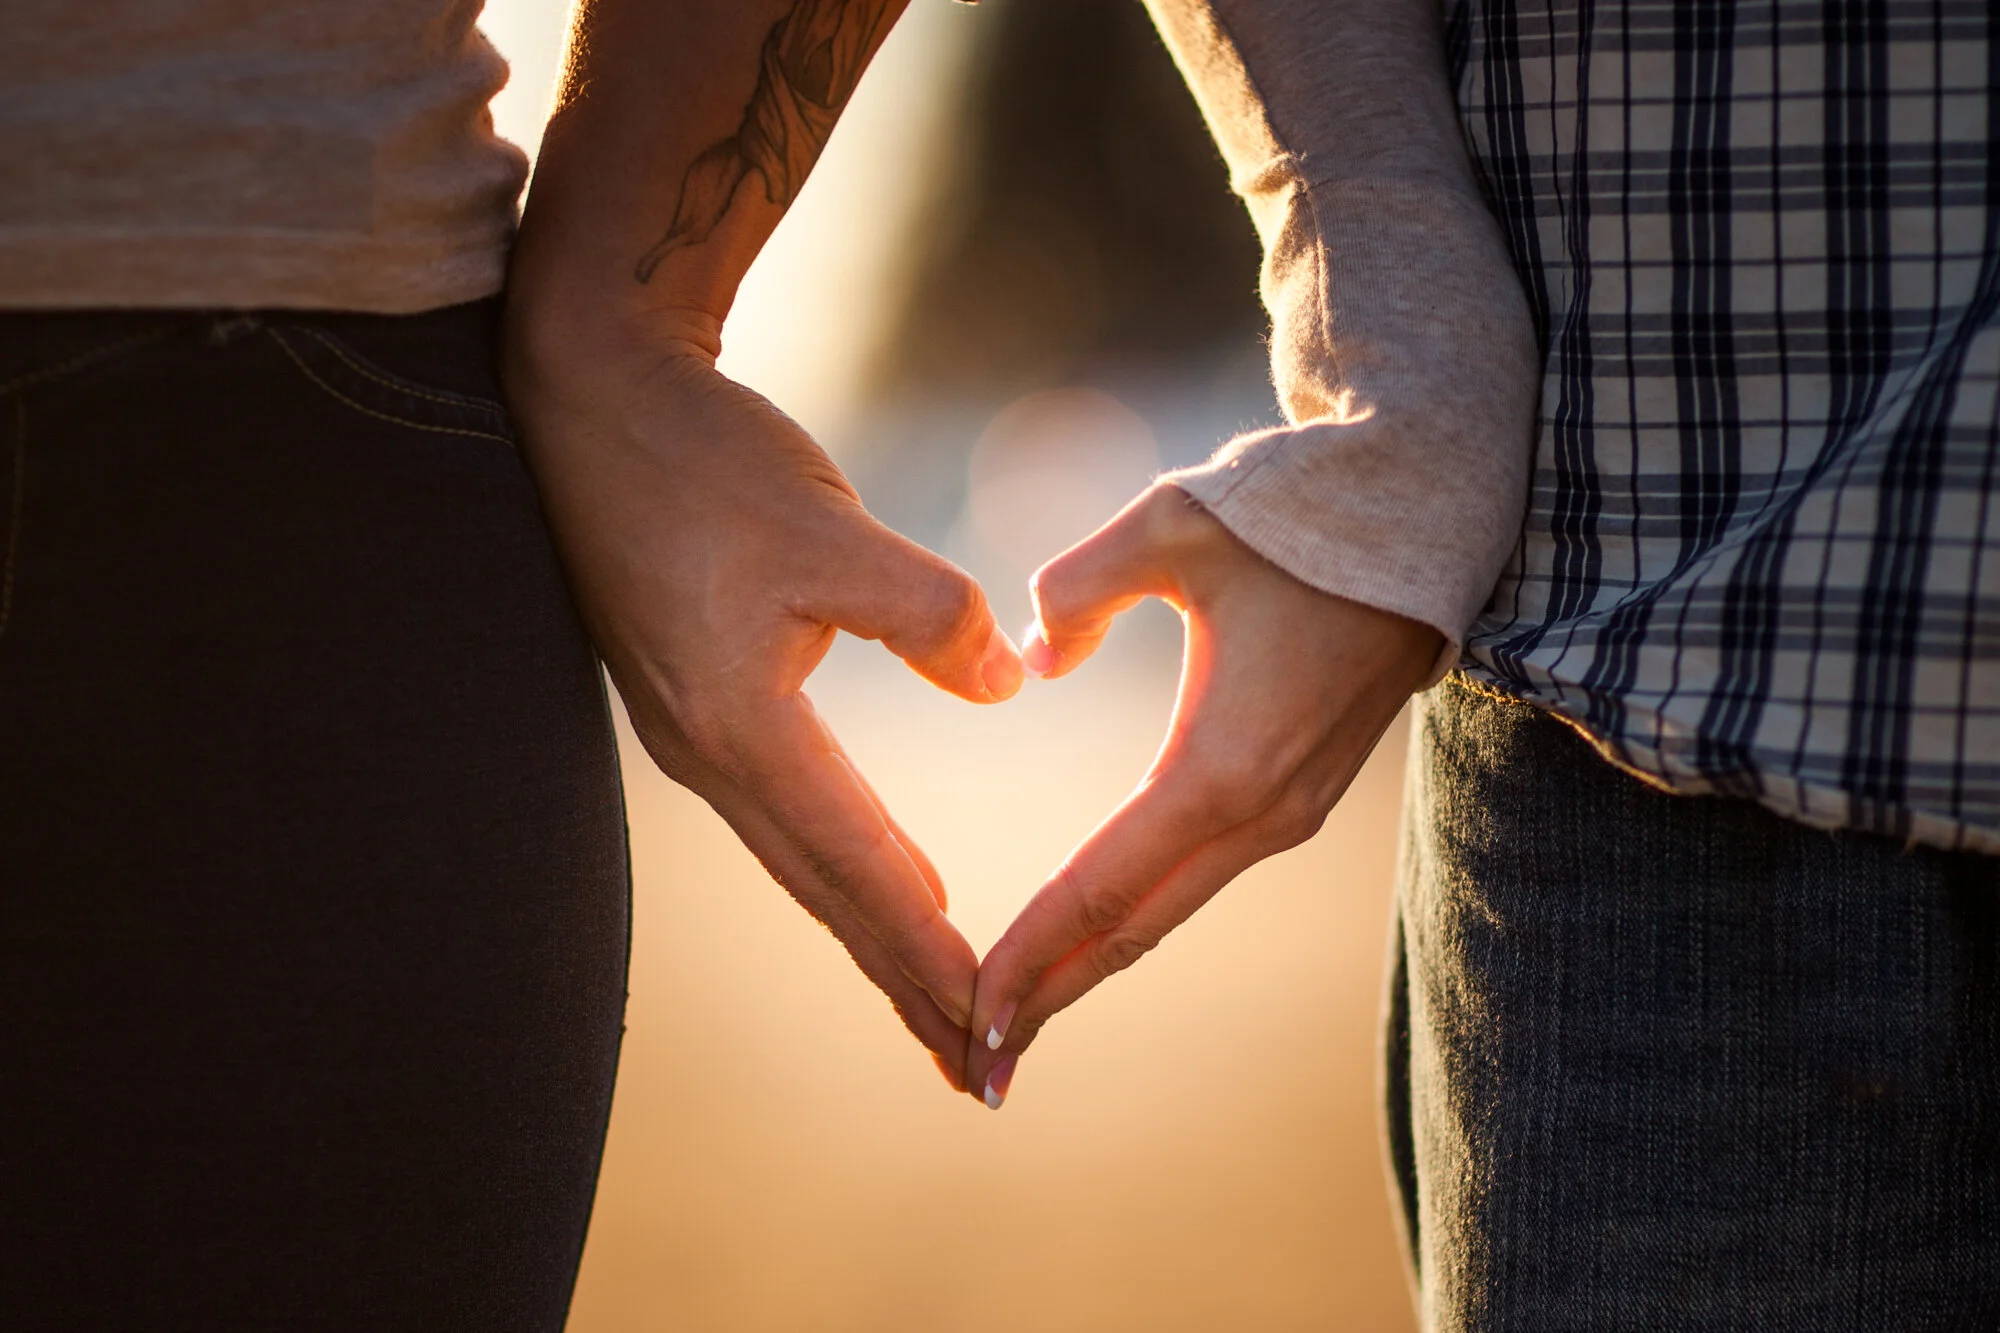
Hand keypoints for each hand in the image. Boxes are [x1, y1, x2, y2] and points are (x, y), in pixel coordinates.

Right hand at [504, 308, 1022, 1088]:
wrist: (588, 396)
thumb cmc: (701, 457)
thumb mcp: (829, 525)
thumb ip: (927, 615)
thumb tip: (1004, 686)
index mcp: (740, 728)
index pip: (857, 868)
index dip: (925, 949)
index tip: (986, 1021)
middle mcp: (710, 753)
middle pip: (825, 893)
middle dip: (901, 980)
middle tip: (974, 1064)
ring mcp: (693, 732)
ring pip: (802, 860)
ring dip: (871, 931)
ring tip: (932, 997)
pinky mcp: (695, 696)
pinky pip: (783, 811)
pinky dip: (838, 864)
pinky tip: (868, 874)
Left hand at [964, 484, 1440, 1107]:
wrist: (1427, 515)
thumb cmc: (1295, 516)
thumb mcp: (1169, 526)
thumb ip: (1076, 589)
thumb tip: (1031, 660)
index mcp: (1223, 766)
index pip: (1101, 889)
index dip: (1029, 953)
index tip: (970, 1013)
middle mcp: (1263, 813)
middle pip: (1135, 931)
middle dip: (1053, 997)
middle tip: (981, 1068)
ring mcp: (1291, 812)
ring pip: (1169, 912)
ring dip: (1093, 966)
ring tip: (1020, 1019)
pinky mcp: (1300, 796)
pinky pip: (1199, 878)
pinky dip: (1136, 920)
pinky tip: (1091, 938)